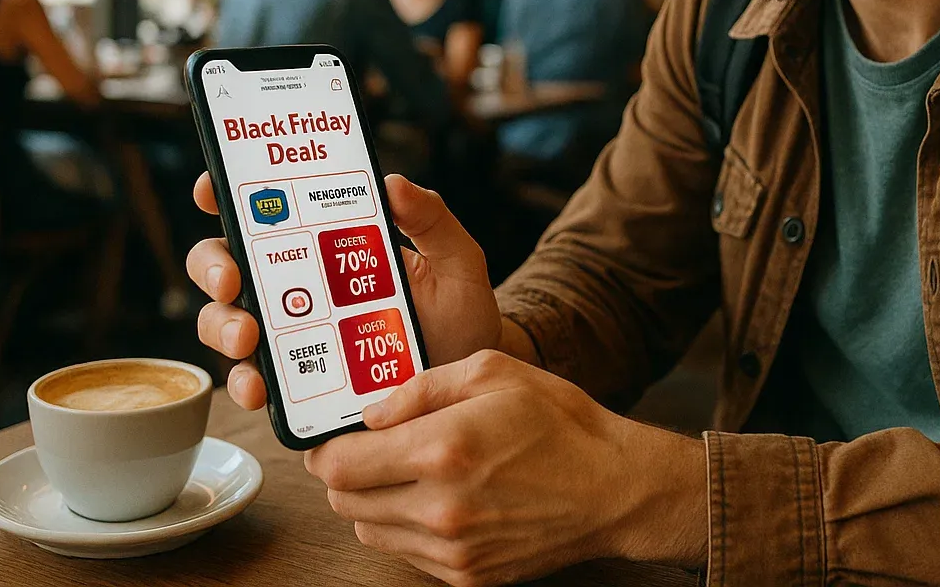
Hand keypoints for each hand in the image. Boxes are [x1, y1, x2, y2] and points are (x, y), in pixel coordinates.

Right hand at [186, 172, 502, 409]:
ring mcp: (290, 335)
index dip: (226, 192)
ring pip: (224, 321)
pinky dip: (244, 383)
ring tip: (249, 337)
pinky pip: (251, 381)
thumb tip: (393, 183)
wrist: (468, 392)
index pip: (264, 211)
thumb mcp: (457, 261)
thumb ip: (432, 219)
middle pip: (225, 261)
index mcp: (327, 243)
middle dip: (213, 265)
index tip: (213, 190)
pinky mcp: (294, 385)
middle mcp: (296, 285)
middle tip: (232, 280)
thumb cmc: (459, 316)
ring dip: (223, 325)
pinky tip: (260, 388)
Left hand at [307, 350, 707, 585]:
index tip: (330, 438)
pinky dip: (408, 526)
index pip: (340, 466)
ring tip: (411, 472)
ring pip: (370, 530)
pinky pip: (406, 552)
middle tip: (372, 449)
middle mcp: (440, 508)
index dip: (324, 450)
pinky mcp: (467, 575)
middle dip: (347, 473)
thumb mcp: (493, 372)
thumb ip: (421, 387)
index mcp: (442, 450)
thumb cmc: (559, 422)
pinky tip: (441, 498)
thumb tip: (371, 412)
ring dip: (374, 501)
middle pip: (345, 501)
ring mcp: (453, 549)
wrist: (614, 488)